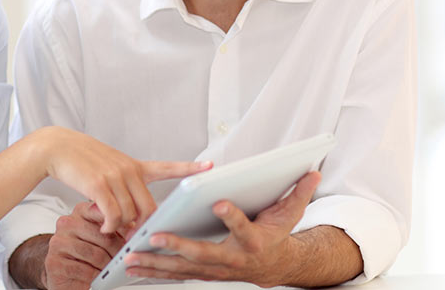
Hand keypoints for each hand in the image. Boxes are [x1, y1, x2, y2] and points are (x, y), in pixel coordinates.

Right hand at [37, 126, 211, 232]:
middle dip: (143, 225)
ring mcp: (115, 176)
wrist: (57, 148)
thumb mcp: (109, 168)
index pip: (167, 167)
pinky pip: (113, 215)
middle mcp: (128, 170)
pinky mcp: (99, 185)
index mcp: (134, 166)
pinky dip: (110, 226)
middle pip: (148, 207)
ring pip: (130, 214)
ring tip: (110, 228)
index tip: (209, 166)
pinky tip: (105, 227)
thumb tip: (128, 218)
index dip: (189, 169)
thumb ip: (124, 188)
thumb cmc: (82, 161)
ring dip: (121, 227)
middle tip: (135, 237)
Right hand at [41, 201, 124, 289]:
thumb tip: (137, 227)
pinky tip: (97, 278)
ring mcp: (59, 242)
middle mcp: (67, 223)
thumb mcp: (101, 236)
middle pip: (104, 237)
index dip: (122, 227)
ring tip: (112, 270)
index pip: (105, 213)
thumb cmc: (83, 252)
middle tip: (125, 260)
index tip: (131, 237)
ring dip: (108, 266)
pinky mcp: (54, 261)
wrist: (60, 270)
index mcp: (81, 212)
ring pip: (95, 255)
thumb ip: (116, 227)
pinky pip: (84, 270)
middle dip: (118, 252)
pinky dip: (95, 277)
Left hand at [122, 171, 321, 286]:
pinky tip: (132, 267)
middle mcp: (231, 259)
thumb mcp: (289, 214)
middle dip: (177, 247)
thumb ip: (298, 193)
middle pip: (202, 254)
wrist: (273, 266)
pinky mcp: (202, 273)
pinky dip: (153, 272)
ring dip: (156, 264)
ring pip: (182, 269)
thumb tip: (312, 171)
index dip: (232, 216)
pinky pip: (175, 274)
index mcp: (252, 242)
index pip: (241, 228)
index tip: (219, 203)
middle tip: (156, 236)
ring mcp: (214, 270)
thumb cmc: (275, 236)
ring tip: (132, 257)